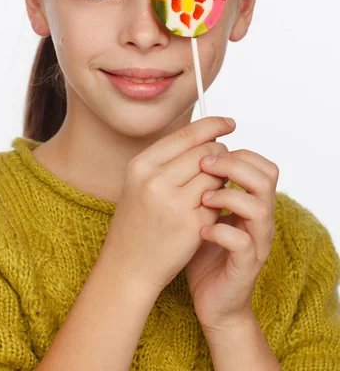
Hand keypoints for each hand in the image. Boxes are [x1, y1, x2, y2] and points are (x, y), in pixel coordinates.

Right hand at [102, 116, 234, 294]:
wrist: (128, 267)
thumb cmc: (137, 220)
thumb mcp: (140, 182)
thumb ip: (169, 158)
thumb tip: (208, 134)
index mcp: (141, 164)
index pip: (186, 134)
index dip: (213, 125)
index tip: (229, 123)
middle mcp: (155, 181)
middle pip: (206, 152)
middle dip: (221, 155)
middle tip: (222, 162)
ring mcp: (174, 203)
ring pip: (217, 176)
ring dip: (221, 179)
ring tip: (212, 187)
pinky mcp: (191, 225)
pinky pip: (218, 202)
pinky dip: (219, 202)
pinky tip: (209, 208)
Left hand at [184, 149, 278, 332]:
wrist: (213, 302)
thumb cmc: (205, 251)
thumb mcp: (204, 212)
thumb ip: (203, 185)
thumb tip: (187, 151)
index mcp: (254, 203)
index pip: (262, 165)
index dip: (238, 152)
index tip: (206, 151)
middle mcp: (261, 220)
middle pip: (267, 178)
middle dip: (235, 165)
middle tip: (204, 166)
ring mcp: (256, 244)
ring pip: (259, 208)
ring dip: (228, 196)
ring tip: (201, 199)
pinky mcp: (245, 267)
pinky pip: (242, 244)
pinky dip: (219, 232)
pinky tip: (200, 229)